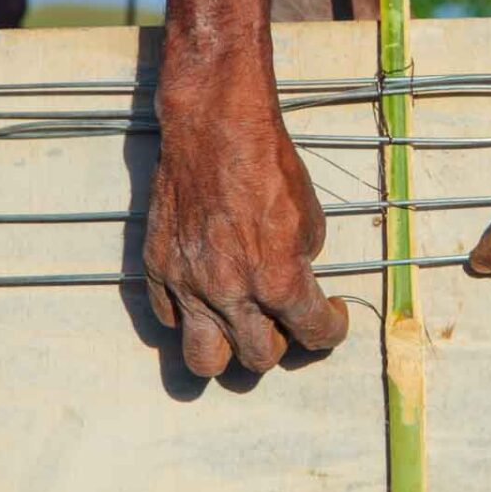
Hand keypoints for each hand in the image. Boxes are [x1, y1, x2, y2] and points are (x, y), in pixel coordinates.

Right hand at [143, 70, 347, 376]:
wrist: (216, 130)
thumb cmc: (270, 168)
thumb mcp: (310, 221)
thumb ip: (301, 266)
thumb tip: (295, 287)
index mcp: (279, 281)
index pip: (313, 333)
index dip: (331, 329)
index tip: (332, 316)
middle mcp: (231, 293)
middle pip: (259, 359)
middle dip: (282, 343)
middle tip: (286, 320)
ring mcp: (189, 286)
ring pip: (205, 361)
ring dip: (230, 352)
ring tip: (243, 327)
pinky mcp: (158, 270)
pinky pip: (170, 320)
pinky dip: (191, 318)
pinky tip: (208, 297)